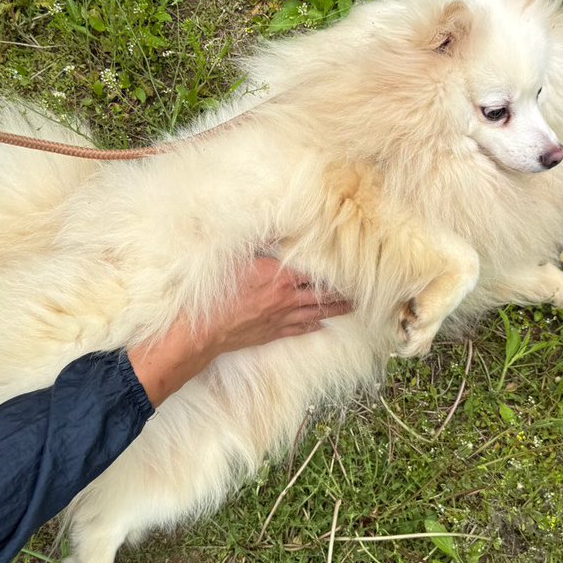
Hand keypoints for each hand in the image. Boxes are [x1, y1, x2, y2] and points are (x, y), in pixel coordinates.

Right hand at [127, 258, 351, 405]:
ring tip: (353, 306)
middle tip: (363, 288)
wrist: (199, 333)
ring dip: (337, 309)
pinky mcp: (271, 334)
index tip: (350, 265)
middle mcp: (284, 299)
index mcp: (278, 277)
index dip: (333, 269)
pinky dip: (313, 326)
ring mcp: (280, 319)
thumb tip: (275, 228)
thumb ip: (256, 244)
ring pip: (316, 313)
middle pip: (321, 294)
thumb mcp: (233, 260)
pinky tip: (322, 325)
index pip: (313, 271)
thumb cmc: (213, 295)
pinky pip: (299, 329)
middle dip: (343, 291)